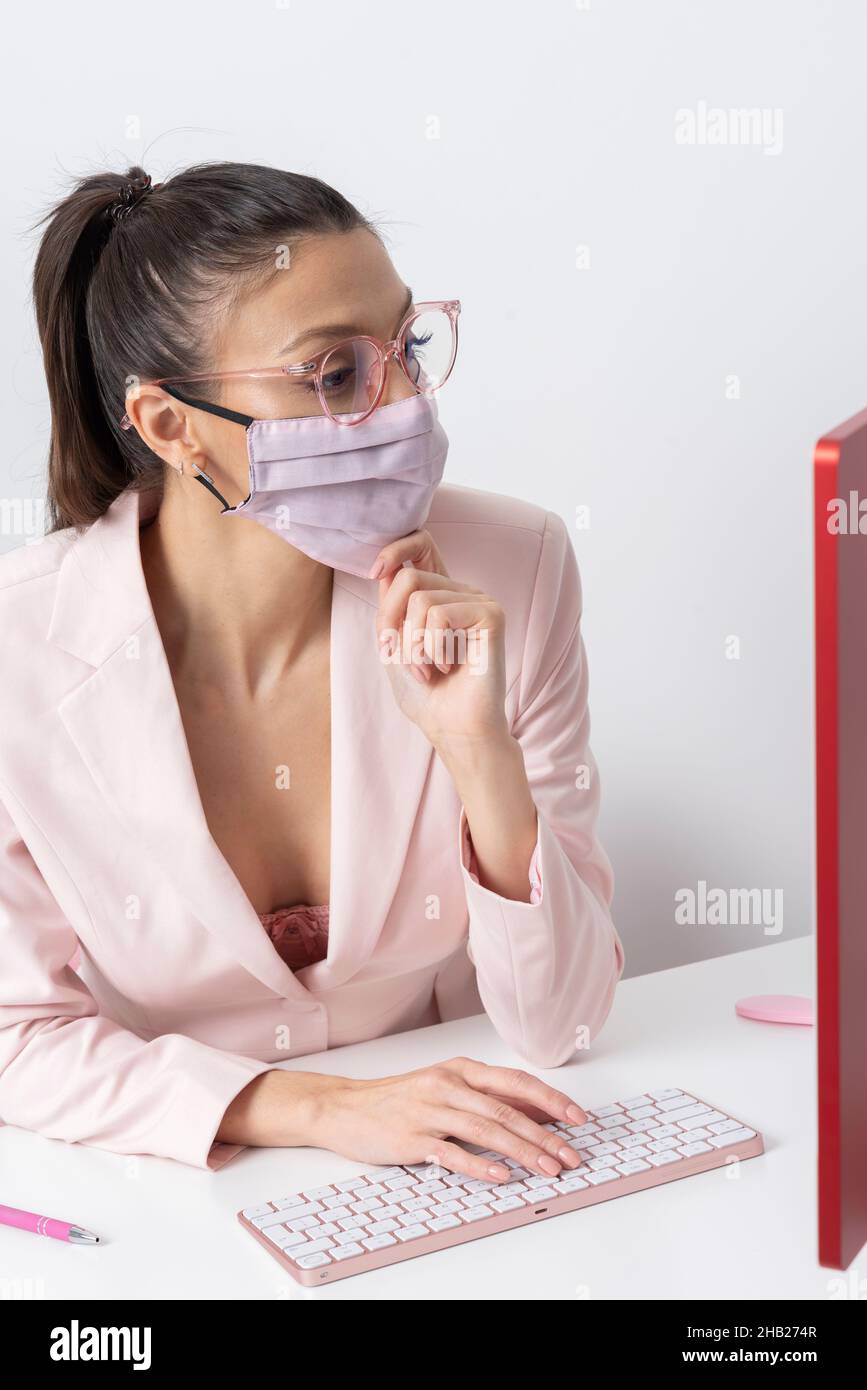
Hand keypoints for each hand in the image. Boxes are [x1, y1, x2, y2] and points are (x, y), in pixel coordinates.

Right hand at [305, 1055, 588, 1182]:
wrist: (344, 1107)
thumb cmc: (399, 1099)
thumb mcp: (444, 1086)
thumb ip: (486, 1097)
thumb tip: (537, 1112)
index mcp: (459, 1069)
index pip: (515, 1083)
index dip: (550, 1100)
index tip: (578, 1118)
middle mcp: (448, 1085)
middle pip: (506, 1110)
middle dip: (545, 1135)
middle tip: (571, 1155)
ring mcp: (429, 1112)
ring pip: (486, 1131)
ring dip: (522, 1152)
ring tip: (548, 1170)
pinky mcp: (412, 1139)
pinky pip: (452, 1153)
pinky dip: (480, 1166)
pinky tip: (501, 1178)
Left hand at [371, 530, 509, 751]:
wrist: (452, 728)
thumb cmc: (426, 695)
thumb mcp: (394, 644)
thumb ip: (391, 606)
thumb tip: (386, 566)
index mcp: (440, 595)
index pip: (421, 544)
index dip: (394, 549)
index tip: (373, 572)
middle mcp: (461, 592)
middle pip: (408, 576)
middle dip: (393, 623)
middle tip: (406, 659)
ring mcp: (478, 600)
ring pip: (420, 598)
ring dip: (412, 645)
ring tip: (427, 670)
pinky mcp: (491, 613)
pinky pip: (440, 613)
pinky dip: (432, 647)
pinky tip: (447, 667)